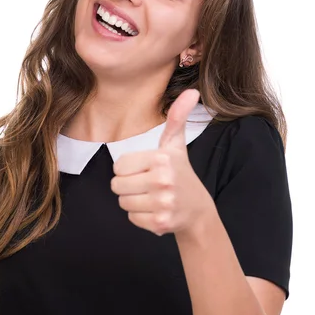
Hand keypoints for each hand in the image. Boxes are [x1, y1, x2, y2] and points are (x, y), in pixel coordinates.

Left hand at [110, 89, 214, 236]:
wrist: (197, 210)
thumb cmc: (180, 173)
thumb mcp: (176, 145)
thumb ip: (177, 118)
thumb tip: (192, 91)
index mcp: (161, 159)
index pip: (118, 166)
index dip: (128, 169)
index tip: (145, 170)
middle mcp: (163, 180)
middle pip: (117, 185)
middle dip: (128, 186)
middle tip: (147, 185)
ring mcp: (163, 203)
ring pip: (123, 203)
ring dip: (134, 202)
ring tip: (152, 197)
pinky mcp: (160, 223)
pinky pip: (131, 219)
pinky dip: (140, 217)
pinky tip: (155, 210)